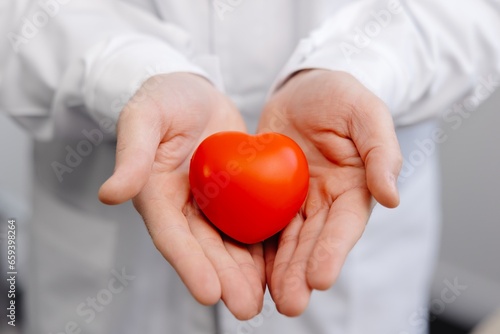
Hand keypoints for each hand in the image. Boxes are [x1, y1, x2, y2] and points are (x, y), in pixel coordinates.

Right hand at [99, 73, 264, 319]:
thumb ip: (131, 154)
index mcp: (157, 194)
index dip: (189, 264)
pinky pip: (248, 222)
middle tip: (246, 307)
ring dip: (244, 273)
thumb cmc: (164, 99)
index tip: (209, 293)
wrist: (193, 92)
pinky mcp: (234, 195)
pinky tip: (278, 265)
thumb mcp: (144, 117)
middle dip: (224, 279)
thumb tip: (109, 195)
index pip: (172, 235)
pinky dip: (261, 245)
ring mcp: (210, 204)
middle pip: (203, 249)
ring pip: (227, 243)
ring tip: (264, 299)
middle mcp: (183, 207)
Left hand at [258, 70, 401, 315]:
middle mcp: (325, 201)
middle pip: (314, 242)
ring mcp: (297, 200)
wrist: (304, 89)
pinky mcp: (270, 193)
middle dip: (302, 273)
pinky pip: (262, 221)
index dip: (333, 252)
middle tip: (290, 304)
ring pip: (287, 240)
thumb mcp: (366, 113)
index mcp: (354, 187)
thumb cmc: (340, 96)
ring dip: (280, 271)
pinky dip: (257, 246)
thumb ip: (382, 151)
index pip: (344, 225)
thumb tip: (392, 196)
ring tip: (270, 299)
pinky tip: (246, 269)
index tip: (320, 279)